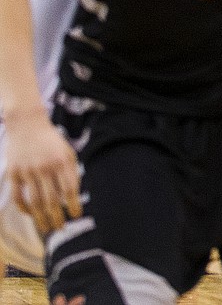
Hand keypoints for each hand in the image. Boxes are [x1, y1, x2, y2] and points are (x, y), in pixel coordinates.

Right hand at [4, 112, 81, 234]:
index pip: (70, 189)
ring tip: (46, 229)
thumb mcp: (67, 153)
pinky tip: (31, 214)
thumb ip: (71, 173)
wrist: (27, 124)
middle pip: (52, 199)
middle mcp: (45, 167)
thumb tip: (71, 198)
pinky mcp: (13, 173)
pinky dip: (24, 208)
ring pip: (35, 201)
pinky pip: (18, 196)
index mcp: (62, 161)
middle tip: (60, 228)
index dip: (74, 205)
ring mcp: (28, 170)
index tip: (76, 216)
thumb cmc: (51, 142)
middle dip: (57, 217)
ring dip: (41, 218)